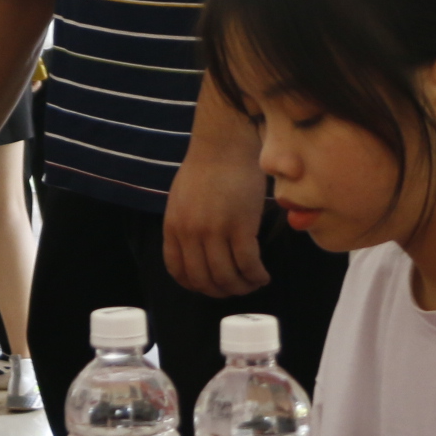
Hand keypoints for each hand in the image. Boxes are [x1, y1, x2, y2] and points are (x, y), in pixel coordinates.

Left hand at [163, 147, 270, 296]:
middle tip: (237, 289)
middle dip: (222, 292)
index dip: (196, 286)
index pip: (178, 271)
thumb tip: (195, 250)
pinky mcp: (240, 226)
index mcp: (173, 226)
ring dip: (242, 287)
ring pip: (227, 276)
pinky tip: (262, 275)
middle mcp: (190, 233)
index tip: (211, 287)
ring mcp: (214, 231)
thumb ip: (184, 225)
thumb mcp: (182, 199)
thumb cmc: (208, 166)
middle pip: (203, 280)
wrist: (225, 144)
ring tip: (253, 283)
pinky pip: (247, 264)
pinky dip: (256, 276)